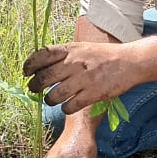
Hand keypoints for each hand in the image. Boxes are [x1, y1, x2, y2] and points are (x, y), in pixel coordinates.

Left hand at [23, 42, 138, 112]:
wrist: (130, 62)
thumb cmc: (105, 56)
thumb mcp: (83, 48)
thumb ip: (64, 55)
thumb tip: (40, 66)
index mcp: (71, 49)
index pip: (42, 55)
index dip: (30, 65)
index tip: (26, 73)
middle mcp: (75, 63)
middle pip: (44, 77)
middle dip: (34, 86)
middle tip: (34, 90)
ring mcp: (84, 79)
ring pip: (54, 95)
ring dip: (49, 100)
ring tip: (52, 100)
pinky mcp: (93, 94)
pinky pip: (70, 106)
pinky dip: (65, 108)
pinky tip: (67, 106)